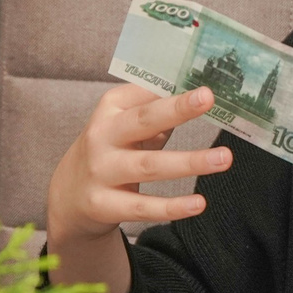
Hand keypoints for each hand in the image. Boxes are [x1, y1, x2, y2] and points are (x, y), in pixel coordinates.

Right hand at [45, 85, 229, 288]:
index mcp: (110, 110)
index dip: (175, 90)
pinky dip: (172, 207)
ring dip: (189, 162)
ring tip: (223, 158)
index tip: (206, 85)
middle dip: (176, 109)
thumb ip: (155, 110)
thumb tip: (201, 96)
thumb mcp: (125, 125)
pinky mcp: (103, 204)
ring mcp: (101, 171)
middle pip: (143, 121)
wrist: (69, 195)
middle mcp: (102, 136)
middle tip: (208, 98)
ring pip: (149, 166)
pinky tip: (198, 203)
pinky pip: (142, 207)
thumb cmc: (112, 150)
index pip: (145, 95)